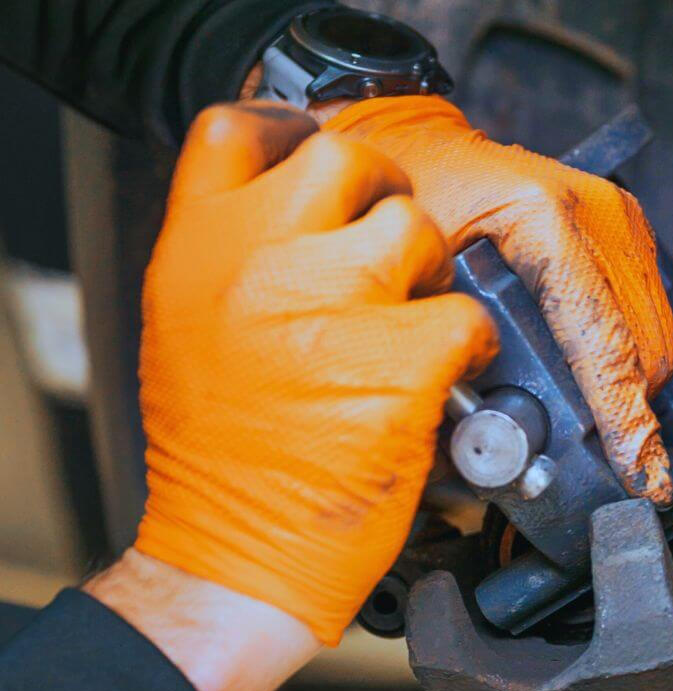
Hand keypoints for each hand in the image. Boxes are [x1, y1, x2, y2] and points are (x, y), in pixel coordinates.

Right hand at [133, 103, 496, 646]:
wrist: (233, 560)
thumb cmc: (217, 463)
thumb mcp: (186, 334)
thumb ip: (232, 260)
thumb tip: (291, 215)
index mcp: (195, 249)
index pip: (238, 129)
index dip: (290, 137)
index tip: (316, 167)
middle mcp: (259, 263)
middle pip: (346, 160)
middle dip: (381, 200)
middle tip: (390, 254)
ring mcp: (332, 310)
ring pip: (416, 230)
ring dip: (429, 274)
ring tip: (411, 328)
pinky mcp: (398, 366)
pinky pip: (464, 318)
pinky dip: (467, 349)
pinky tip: (443, 381)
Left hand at [321, 96, 672, 506]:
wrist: (416, 146)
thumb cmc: (404, 207)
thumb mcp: (413, 281)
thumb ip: (448, 356)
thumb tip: (480, 447)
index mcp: (545, 219)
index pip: (604, 341)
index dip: (623, 418)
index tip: (642, 475)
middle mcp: (597, 213)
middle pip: (642, 351)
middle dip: (622, 415)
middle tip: (587, 461)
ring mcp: (620, 221)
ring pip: (655, 343)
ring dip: (627, 393)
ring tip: (584, 426)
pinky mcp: (628, 233)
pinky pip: (648, 320)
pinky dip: (624, 362)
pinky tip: (589, 382)